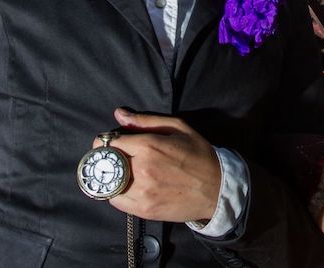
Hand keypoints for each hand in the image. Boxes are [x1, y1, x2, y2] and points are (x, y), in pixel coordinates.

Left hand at [93, 108, 220, 222]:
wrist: (217, 189)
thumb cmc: (199, 155)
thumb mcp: (178, 128)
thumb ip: (146, 120)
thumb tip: (119, 114)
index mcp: (149, 146)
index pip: (111, 143)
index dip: (107, 141)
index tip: (110, 142)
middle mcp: (142, 169)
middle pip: (107, 163)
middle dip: (107, 158)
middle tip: (114, 157)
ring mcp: (142, 192)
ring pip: (108, 183)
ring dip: (110, 176)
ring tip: (119, 172)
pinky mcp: (144, 210)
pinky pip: (116, 200)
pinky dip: (116, 192)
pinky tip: (126, 186)